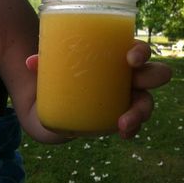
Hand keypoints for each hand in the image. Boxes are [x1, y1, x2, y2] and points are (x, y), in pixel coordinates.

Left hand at [26, 41, 171, 139]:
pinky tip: (122, 132)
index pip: (136, 50)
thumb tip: (31, 62)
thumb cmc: (57, 75)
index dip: (140, 51)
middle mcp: (125, 77)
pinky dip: (131, 127)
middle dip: (151, 75)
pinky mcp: (118, 117)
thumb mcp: (50, 67)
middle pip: (152, 73)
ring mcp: (124, 98)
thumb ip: (42, 63)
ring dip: (140, 111)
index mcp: (114, 57)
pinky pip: (133, 123)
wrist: (49, 101)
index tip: (129, 58)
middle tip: (135, 80)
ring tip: (124, 122)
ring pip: (146, 101)